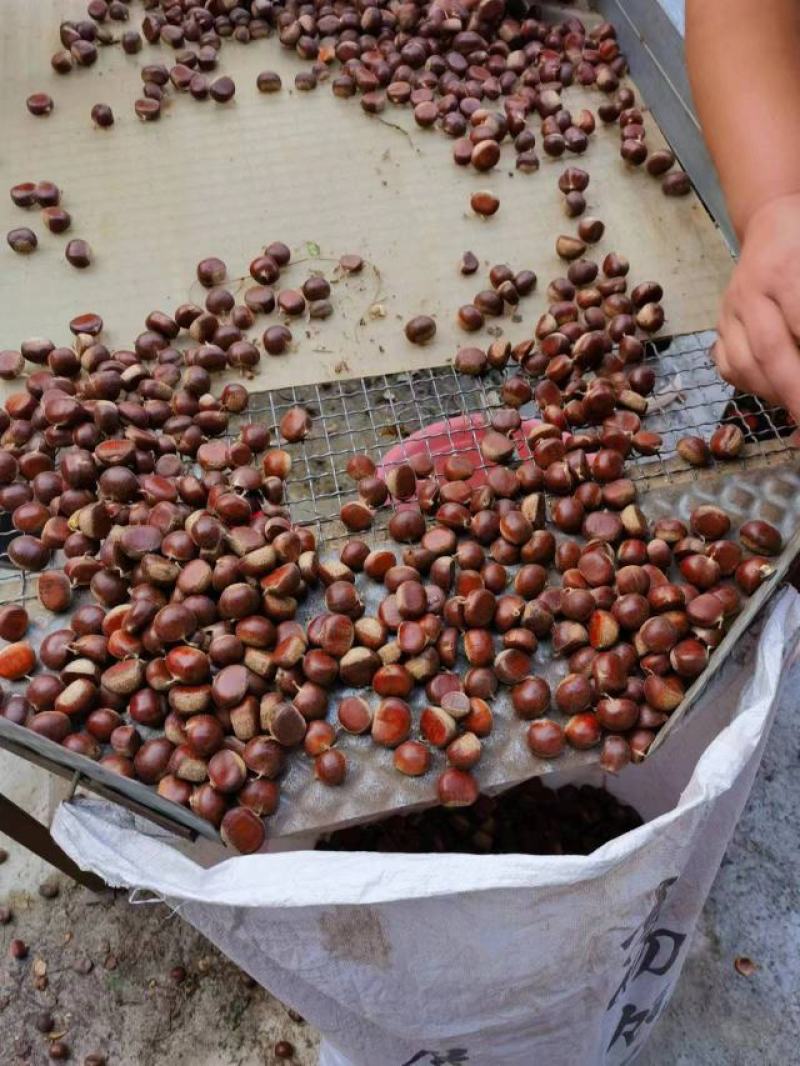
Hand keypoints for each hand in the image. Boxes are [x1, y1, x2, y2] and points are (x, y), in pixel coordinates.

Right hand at [713, 192, 799, 422]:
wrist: (772, 221)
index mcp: (787, 270)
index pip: (797, 324)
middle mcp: (751, 291)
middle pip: (771, 351)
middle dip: (794, 393)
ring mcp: (729, 310)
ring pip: (745, 365)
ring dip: (775, 395)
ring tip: (798, 410)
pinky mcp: (719, 324)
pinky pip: (728, 366)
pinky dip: (750, 386)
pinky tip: (775, 392)